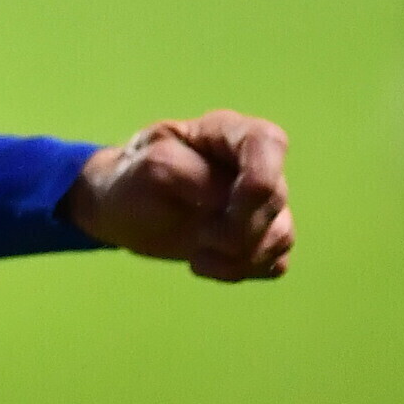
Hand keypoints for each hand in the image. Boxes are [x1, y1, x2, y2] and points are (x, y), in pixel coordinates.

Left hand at [62, 110, 292, 280]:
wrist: (122, 207)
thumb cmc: (135, 176)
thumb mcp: (152, 165)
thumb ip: (194, 177)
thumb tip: (229, 204)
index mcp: (230, 132)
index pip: (268, 143)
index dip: (257, 181)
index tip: (223, 208)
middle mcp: (255, 164)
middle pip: (275, 198)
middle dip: (235, 230)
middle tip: (198, 237)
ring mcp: (262, 202)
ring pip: (281, 235)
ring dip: (238, 256)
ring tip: (197, 255)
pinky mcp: (260, 238)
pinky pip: (273, 262)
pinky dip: (240, 271)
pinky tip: (205, 263)